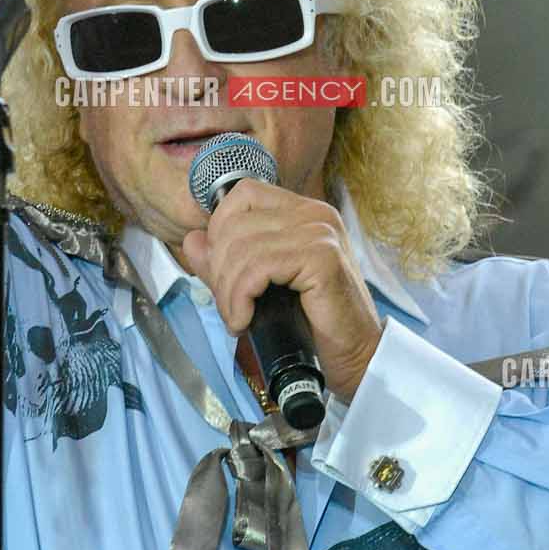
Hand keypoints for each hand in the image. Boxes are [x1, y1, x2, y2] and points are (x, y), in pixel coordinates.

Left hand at [178, 183, 384, 405]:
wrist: (356, 355)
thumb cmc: (312, 322)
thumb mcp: (261, 286)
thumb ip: (226, 261)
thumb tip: (191, 240)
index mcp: (302, 212)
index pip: (243, 194)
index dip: (219, 229)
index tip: (222, 272)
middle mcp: (314, 214)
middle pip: (236, 223)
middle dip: (219, 271)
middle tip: (229, 307)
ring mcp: (321, 233)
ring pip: (243, 248)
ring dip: (228, 291)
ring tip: (237, 318)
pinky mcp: (322, 258)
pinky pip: (259, 268)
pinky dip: (241, 298)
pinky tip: (244, 320)